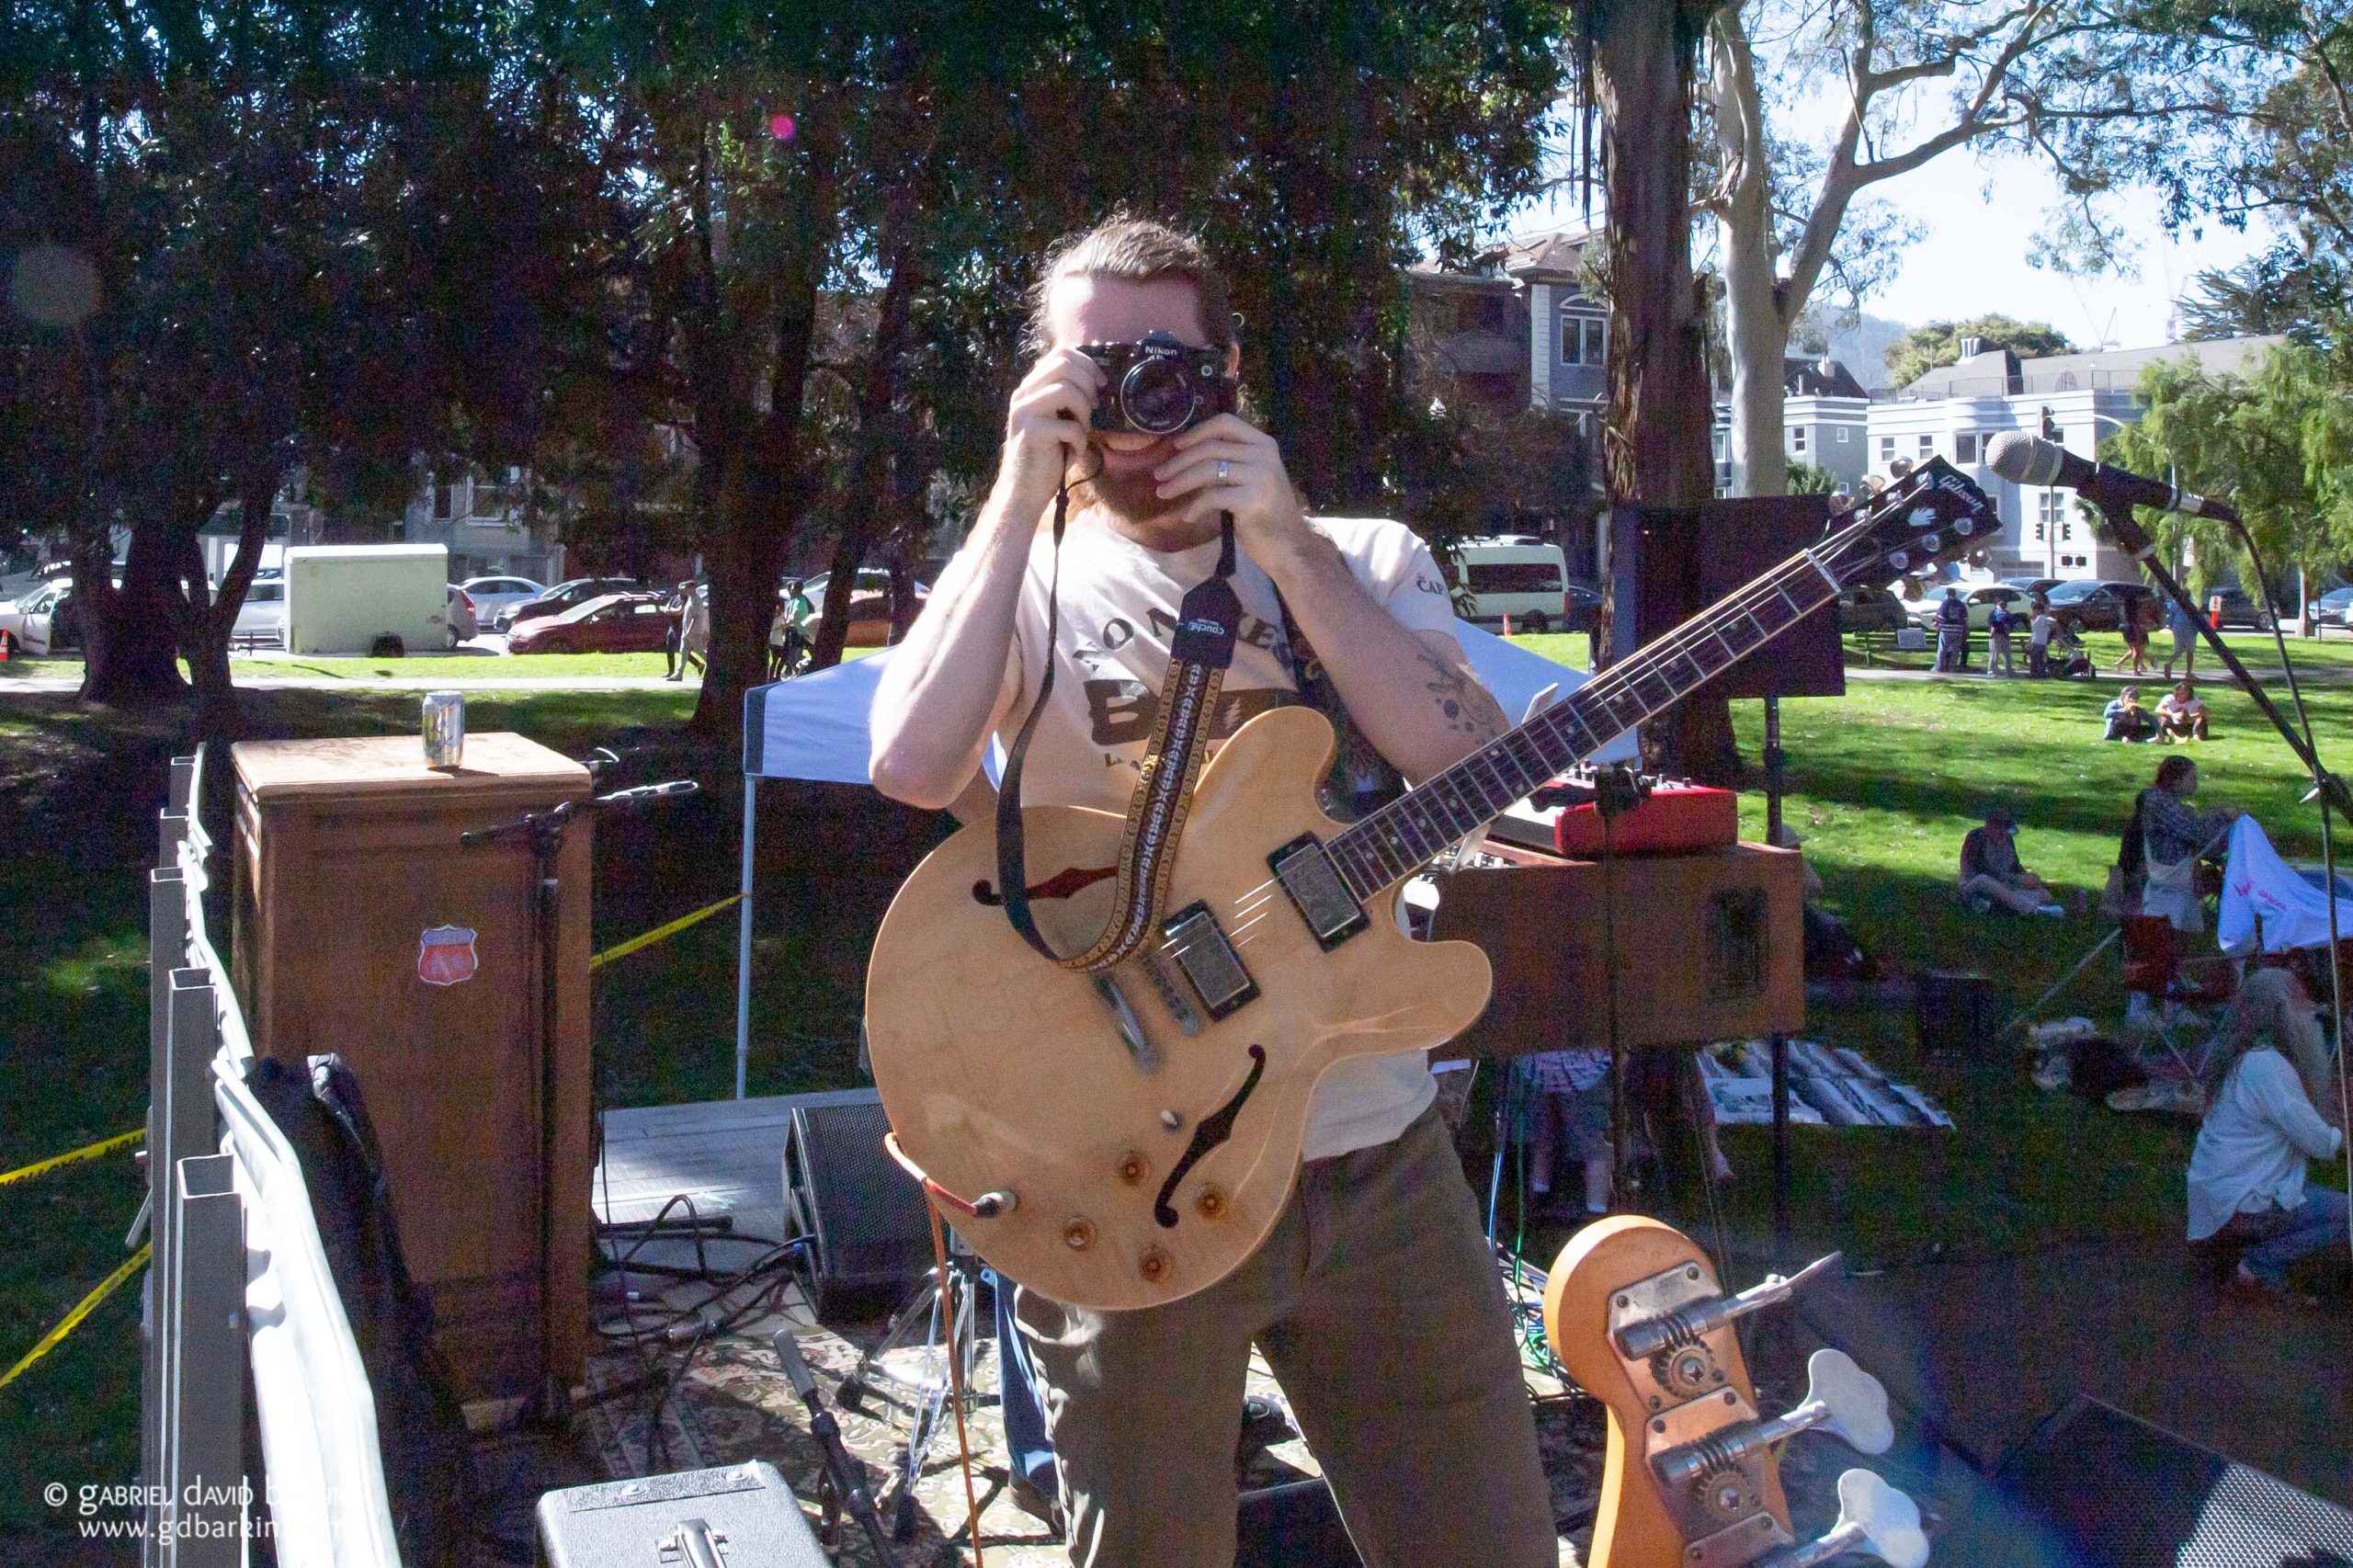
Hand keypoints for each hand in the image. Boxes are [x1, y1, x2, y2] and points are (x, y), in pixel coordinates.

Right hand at [997, 348, 1104, 508]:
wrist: (1025, 490)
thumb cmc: (1048, 454)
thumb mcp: (1058, 418)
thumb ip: (1069, 395)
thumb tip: (1099, 379)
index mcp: (1030, 386)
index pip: (1060, 353)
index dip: (1087, 364)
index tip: (1100, 384)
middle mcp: (1023, 394)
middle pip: (1063, 365)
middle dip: (1088, 385)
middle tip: (1093, 409)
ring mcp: (1024, 412)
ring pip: (1066, 390)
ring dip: (1084, 412)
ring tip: (1081, 431)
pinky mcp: (1031, 432)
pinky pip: (1070, 426)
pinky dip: (1080, 441)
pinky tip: (1073, 453)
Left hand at [1152, 413, 1314, 569]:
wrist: (1289, 546)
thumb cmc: (1266, 513)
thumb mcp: (1251, 479)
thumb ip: (1229, 463)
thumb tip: (1184, 456)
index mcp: (1263, 443)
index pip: (1224, 423)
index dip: (1196, 432)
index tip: (1175, 446)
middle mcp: (1264, 454)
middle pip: (1209, 448)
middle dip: (1178, 462)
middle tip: (1159, 475)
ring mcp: (1260, 475)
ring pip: (1207, 470)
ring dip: (1179, 482)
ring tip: (1163, 493)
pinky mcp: (1253, 499)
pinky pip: (1212, 497)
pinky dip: (1195, 507)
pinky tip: (1189, 517)